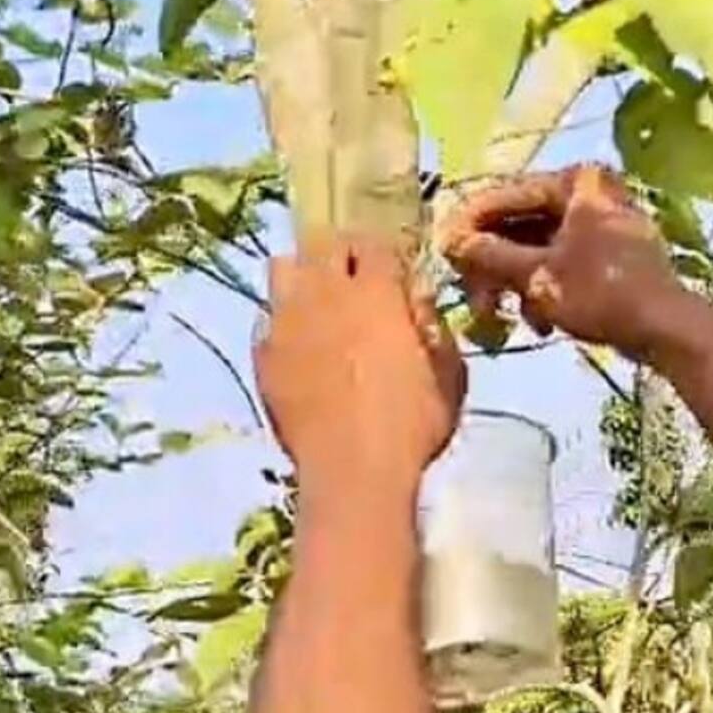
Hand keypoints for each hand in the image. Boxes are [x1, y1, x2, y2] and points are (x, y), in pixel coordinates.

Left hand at [254, 232, 465, 502]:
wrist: (353, 470)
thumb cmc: (413, 425)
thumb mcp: (449, 375)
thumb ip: (434, 327)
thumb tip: (416, 301)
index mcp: (377, 292)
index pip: (373, 243)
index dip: (384, 256)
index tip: (392, 276)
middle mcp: (326, 293)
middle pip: (323, 242)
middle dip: (340, 254)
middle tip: (353, 282)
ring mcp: (287, 320)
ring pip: (283, 267)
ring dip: (302, 276)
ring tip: (317, 303)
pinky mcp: (263, 352)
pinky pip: (267, 317)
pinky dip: (282, 321)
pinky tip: (299, 347)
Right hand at [438, 164, 708, 363]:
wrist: (668, 330)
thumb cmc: (602, 293)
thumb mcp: (537, 276)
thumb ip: (490, 255)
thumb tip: (449, 240)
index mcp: (575, 182)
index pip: (505, 195)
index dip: (469, 225)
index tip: (442, 253)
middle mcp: (590, 192)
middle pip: (520, 223)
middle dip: (493, 266)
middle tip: (474, 299)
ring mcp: (602, 223)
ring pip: (538, 247)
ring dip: (516, 284)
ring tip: (504, 319)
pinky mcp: (609, 254)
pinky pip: (561, 262)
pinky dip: (544, 289)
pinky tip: (541, 324)